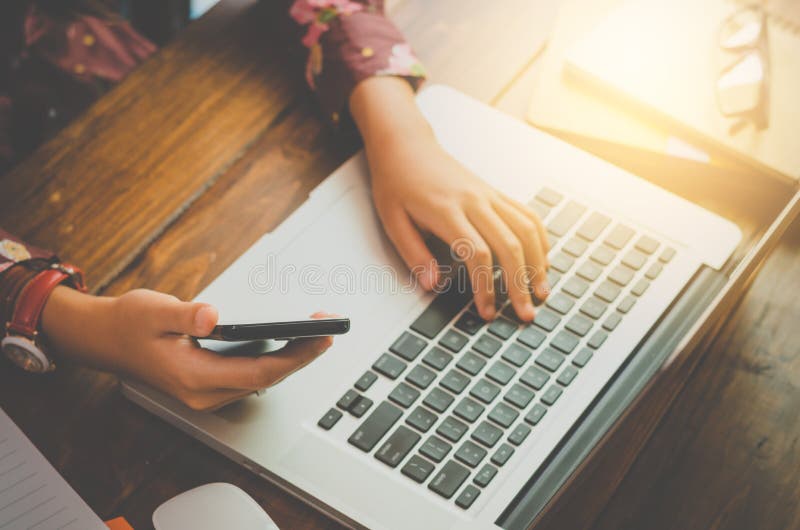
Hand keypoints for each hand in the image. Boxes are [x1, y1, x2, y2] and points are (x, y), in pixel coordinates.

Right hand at [41, 287, 332, 410]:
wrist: (104, 338)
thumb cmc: (128, 323)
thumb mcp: (153, 311)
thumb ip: (185, 315)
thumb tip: (213, 316)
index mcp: (193, 376)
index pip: (258, 373)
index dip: (294, 357)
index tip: (320, 338)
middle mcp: (203, 392)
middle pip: (266, 379)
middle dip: (301, 355)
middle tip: (327, 329)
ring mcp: (206, 392)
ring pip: (261, 380)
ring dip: (290, 358)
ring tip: (314, 331)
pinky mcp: (208, 384)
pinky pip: (250, 377)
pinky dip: (273, 359)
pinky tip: (287, 341)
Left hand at [350, 77, 549, 321]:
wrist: (406, 145)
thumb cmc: (396, 182)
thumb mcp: (392, 221)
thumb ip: (414, 254)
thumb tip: (432, 285)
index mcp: (447, 210)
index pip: (477, 253)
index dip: (486, 286)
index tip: (488, 311)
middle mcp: (474, 201)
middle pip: (509, 245)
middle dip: (521, 283)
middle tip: (526, 312)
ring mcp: (489, 194)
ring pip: (526, 229)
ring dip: (538, 263)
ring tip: (541, 292)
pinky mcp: (495, 192)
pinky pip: (527, 215)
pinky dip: (540, 239)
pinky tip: (542, 261)